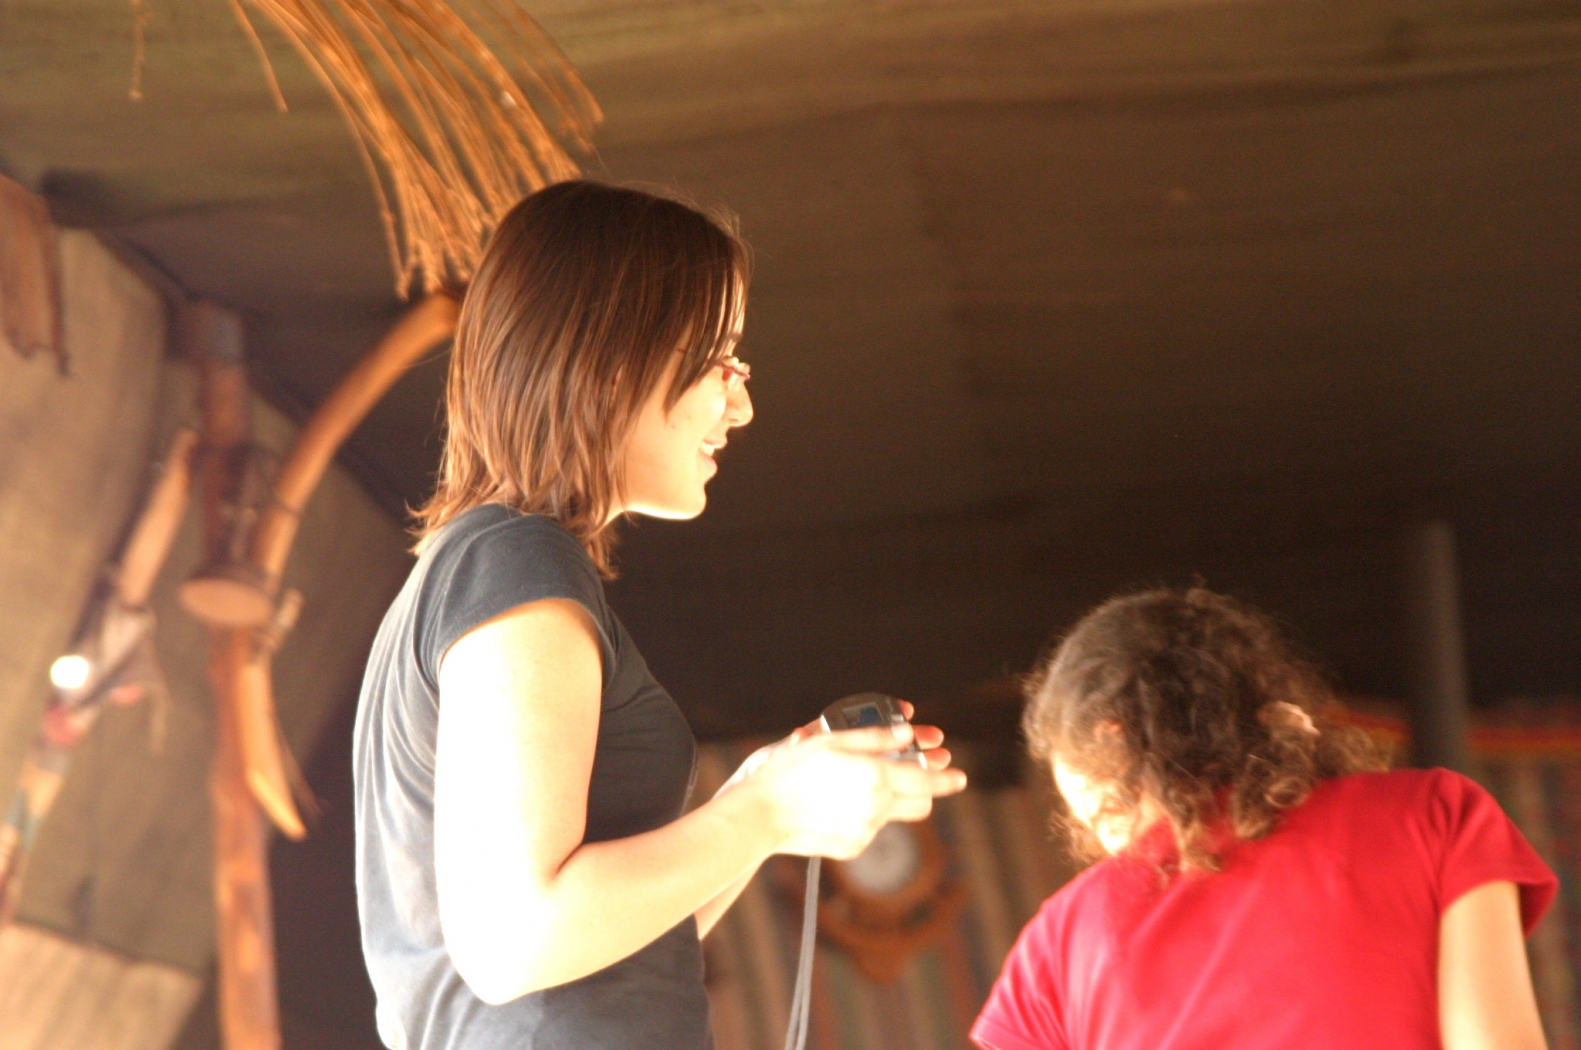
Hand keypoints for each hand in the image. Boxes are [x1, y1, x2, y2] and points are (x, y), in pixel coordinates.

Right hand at [746, 722, 967, 859]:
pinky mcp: (852, 847)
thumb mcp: (832, 741)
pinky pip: (870, 828)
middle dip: (923, 789)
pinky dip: (863, 815)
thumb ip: (875, 738)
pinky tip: (836, 804)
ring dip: (888, 799)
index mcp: (875, 777)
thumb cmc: (792, 770)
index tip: (959, 776)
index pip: (926, 779)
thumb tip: (907, 734)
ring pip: (894, 814)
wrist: (762, 815)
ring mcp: (865, 831)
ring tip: (857, 785)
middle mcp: (876, 808)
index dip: (946, 777)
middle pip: (920, 802)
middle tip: (913, 775)